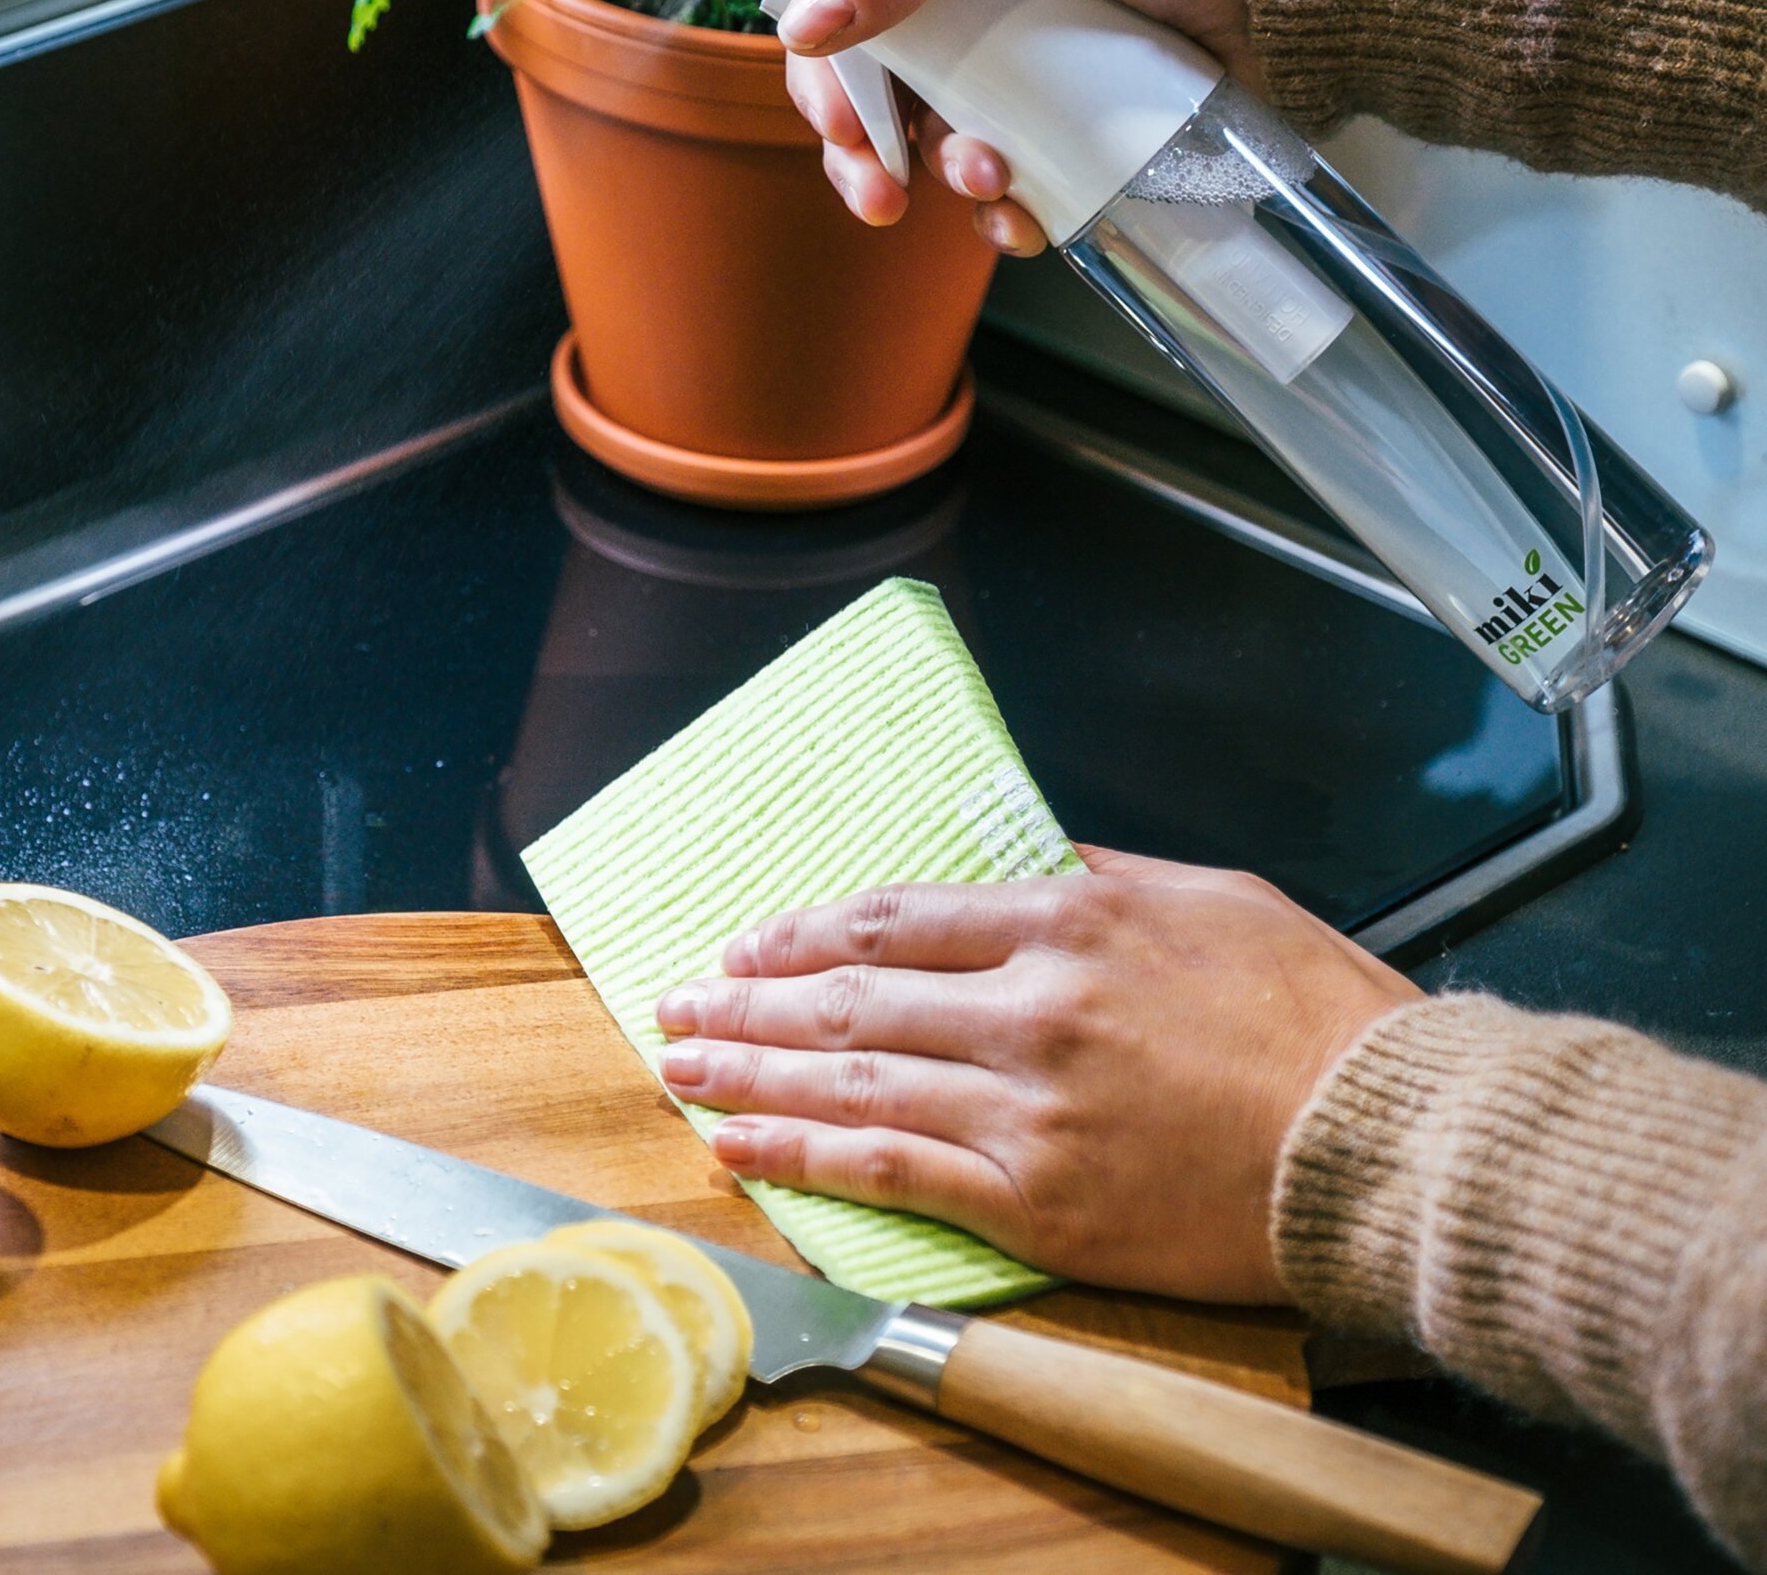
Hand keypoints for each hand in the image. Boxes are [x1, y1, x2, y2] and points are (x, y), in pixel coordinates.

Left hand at [656, 846, 1417, 1304]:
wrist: (1385, 1142)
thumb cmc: (1317, 1015)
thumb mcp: (1213, 896)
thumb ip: (1101, 875)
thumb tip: (1026, 860)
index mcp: (1069, 920)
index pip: (896, 915)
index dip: (806, 929)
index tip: (751, 944)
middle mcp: (1029, 1006)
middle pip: (852, 994)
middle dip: (751, 1000)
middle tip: (678, 1003)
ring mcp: (1026, 1108)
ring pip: (853, 1079)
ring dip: (752, 1073)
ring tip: (681, 1070)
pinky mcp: (1038, 1202)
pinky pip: (892, 1174)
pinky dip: (806, 1156)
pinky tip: (744, 1148)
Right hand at [781, 0, 1263, 255]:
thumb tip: (804, 24)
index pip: (847, 3)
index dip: (825, 71)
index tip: (841, 119)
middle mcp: (978, 1)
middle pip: (882, 92)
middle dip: (868, 155)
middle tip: (880, 193)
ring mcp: (1028, 72)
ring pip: (943, 149)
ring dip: (951, 181)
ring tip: (995, 177)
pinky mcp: (1076, 131)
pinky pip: (1014, 190)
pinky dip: (1006, 215)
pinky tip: (1025, 216)